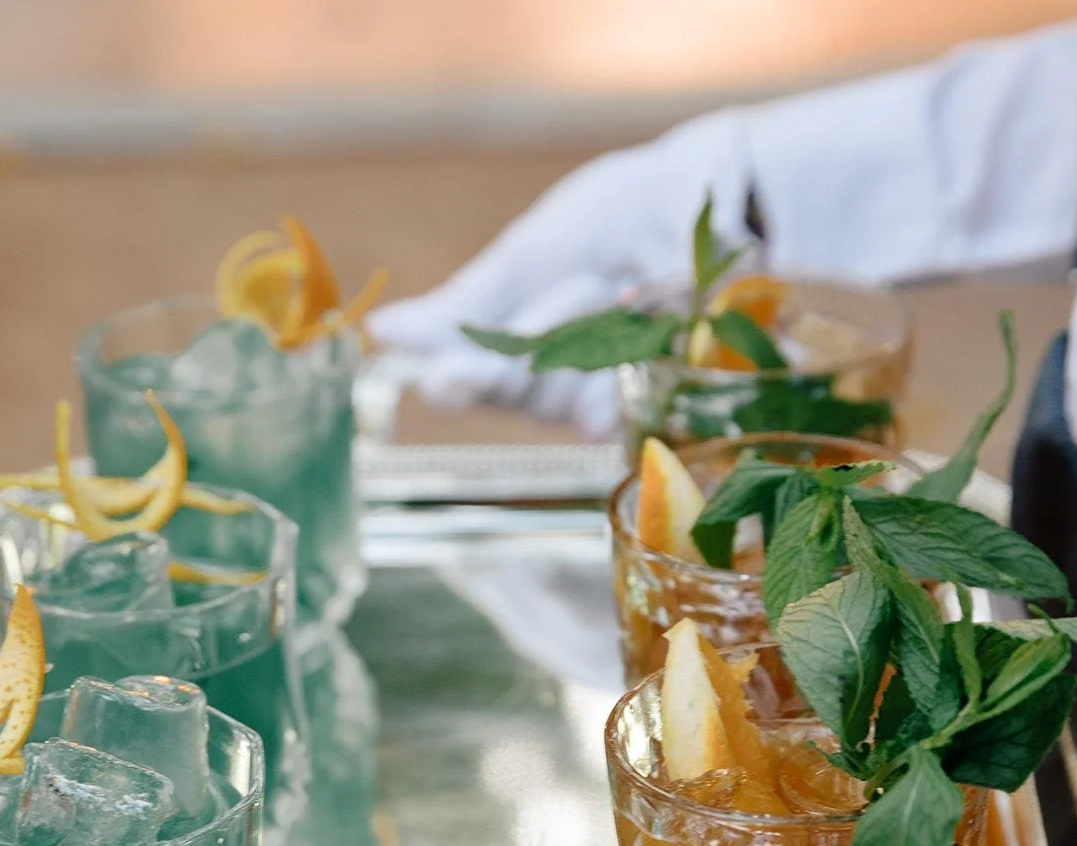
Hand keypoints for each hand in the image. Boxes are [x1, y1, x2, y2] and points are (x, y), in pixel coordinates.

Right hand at [367, 111, 752, 436]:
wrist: (696, 202)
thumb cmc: (607, 221)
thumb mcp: (527, 253)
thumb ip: (463, 303)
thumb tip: (380, 332)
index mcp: (501, 344)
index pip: (461, 383)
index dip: (456, 381)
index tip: (444, 374)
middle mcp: (539, 384)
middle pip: (512, 393)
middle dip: (541, 333)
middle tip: (582, 283)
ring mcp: (589, 399)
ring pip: (561, 399)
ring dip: (591, 335)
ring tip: (622, 283)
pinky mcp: (639, 410)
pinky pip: (608, 412)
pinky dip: (624, 364)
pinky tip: (645, 321)